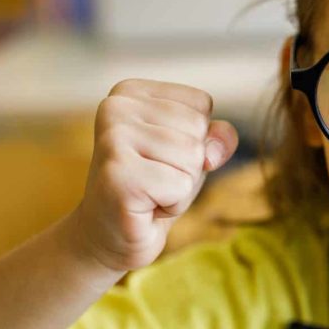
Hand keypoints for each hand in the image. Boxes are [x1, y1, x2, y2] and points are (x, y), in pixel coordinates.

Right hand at [75, 79, 238, 271]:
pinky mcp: (118, 174)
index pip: (201, 104)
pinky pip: (181, 185)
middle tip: (153, 181)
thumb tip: (213, 149)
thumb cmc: (154, 189)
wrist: (110, 236)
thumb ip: (218, 137)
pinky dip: (172, 205)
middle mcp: (115, 107)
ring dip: (180, 187)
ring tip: (149, 192)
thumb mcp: (193, 153)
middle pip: (198, 129)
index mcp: (130, 92)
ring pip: (193, 157)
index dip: (194, 140)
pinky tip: (144, 207)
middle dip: (188, 166)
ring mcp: (113, 139)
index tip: (159, 158)